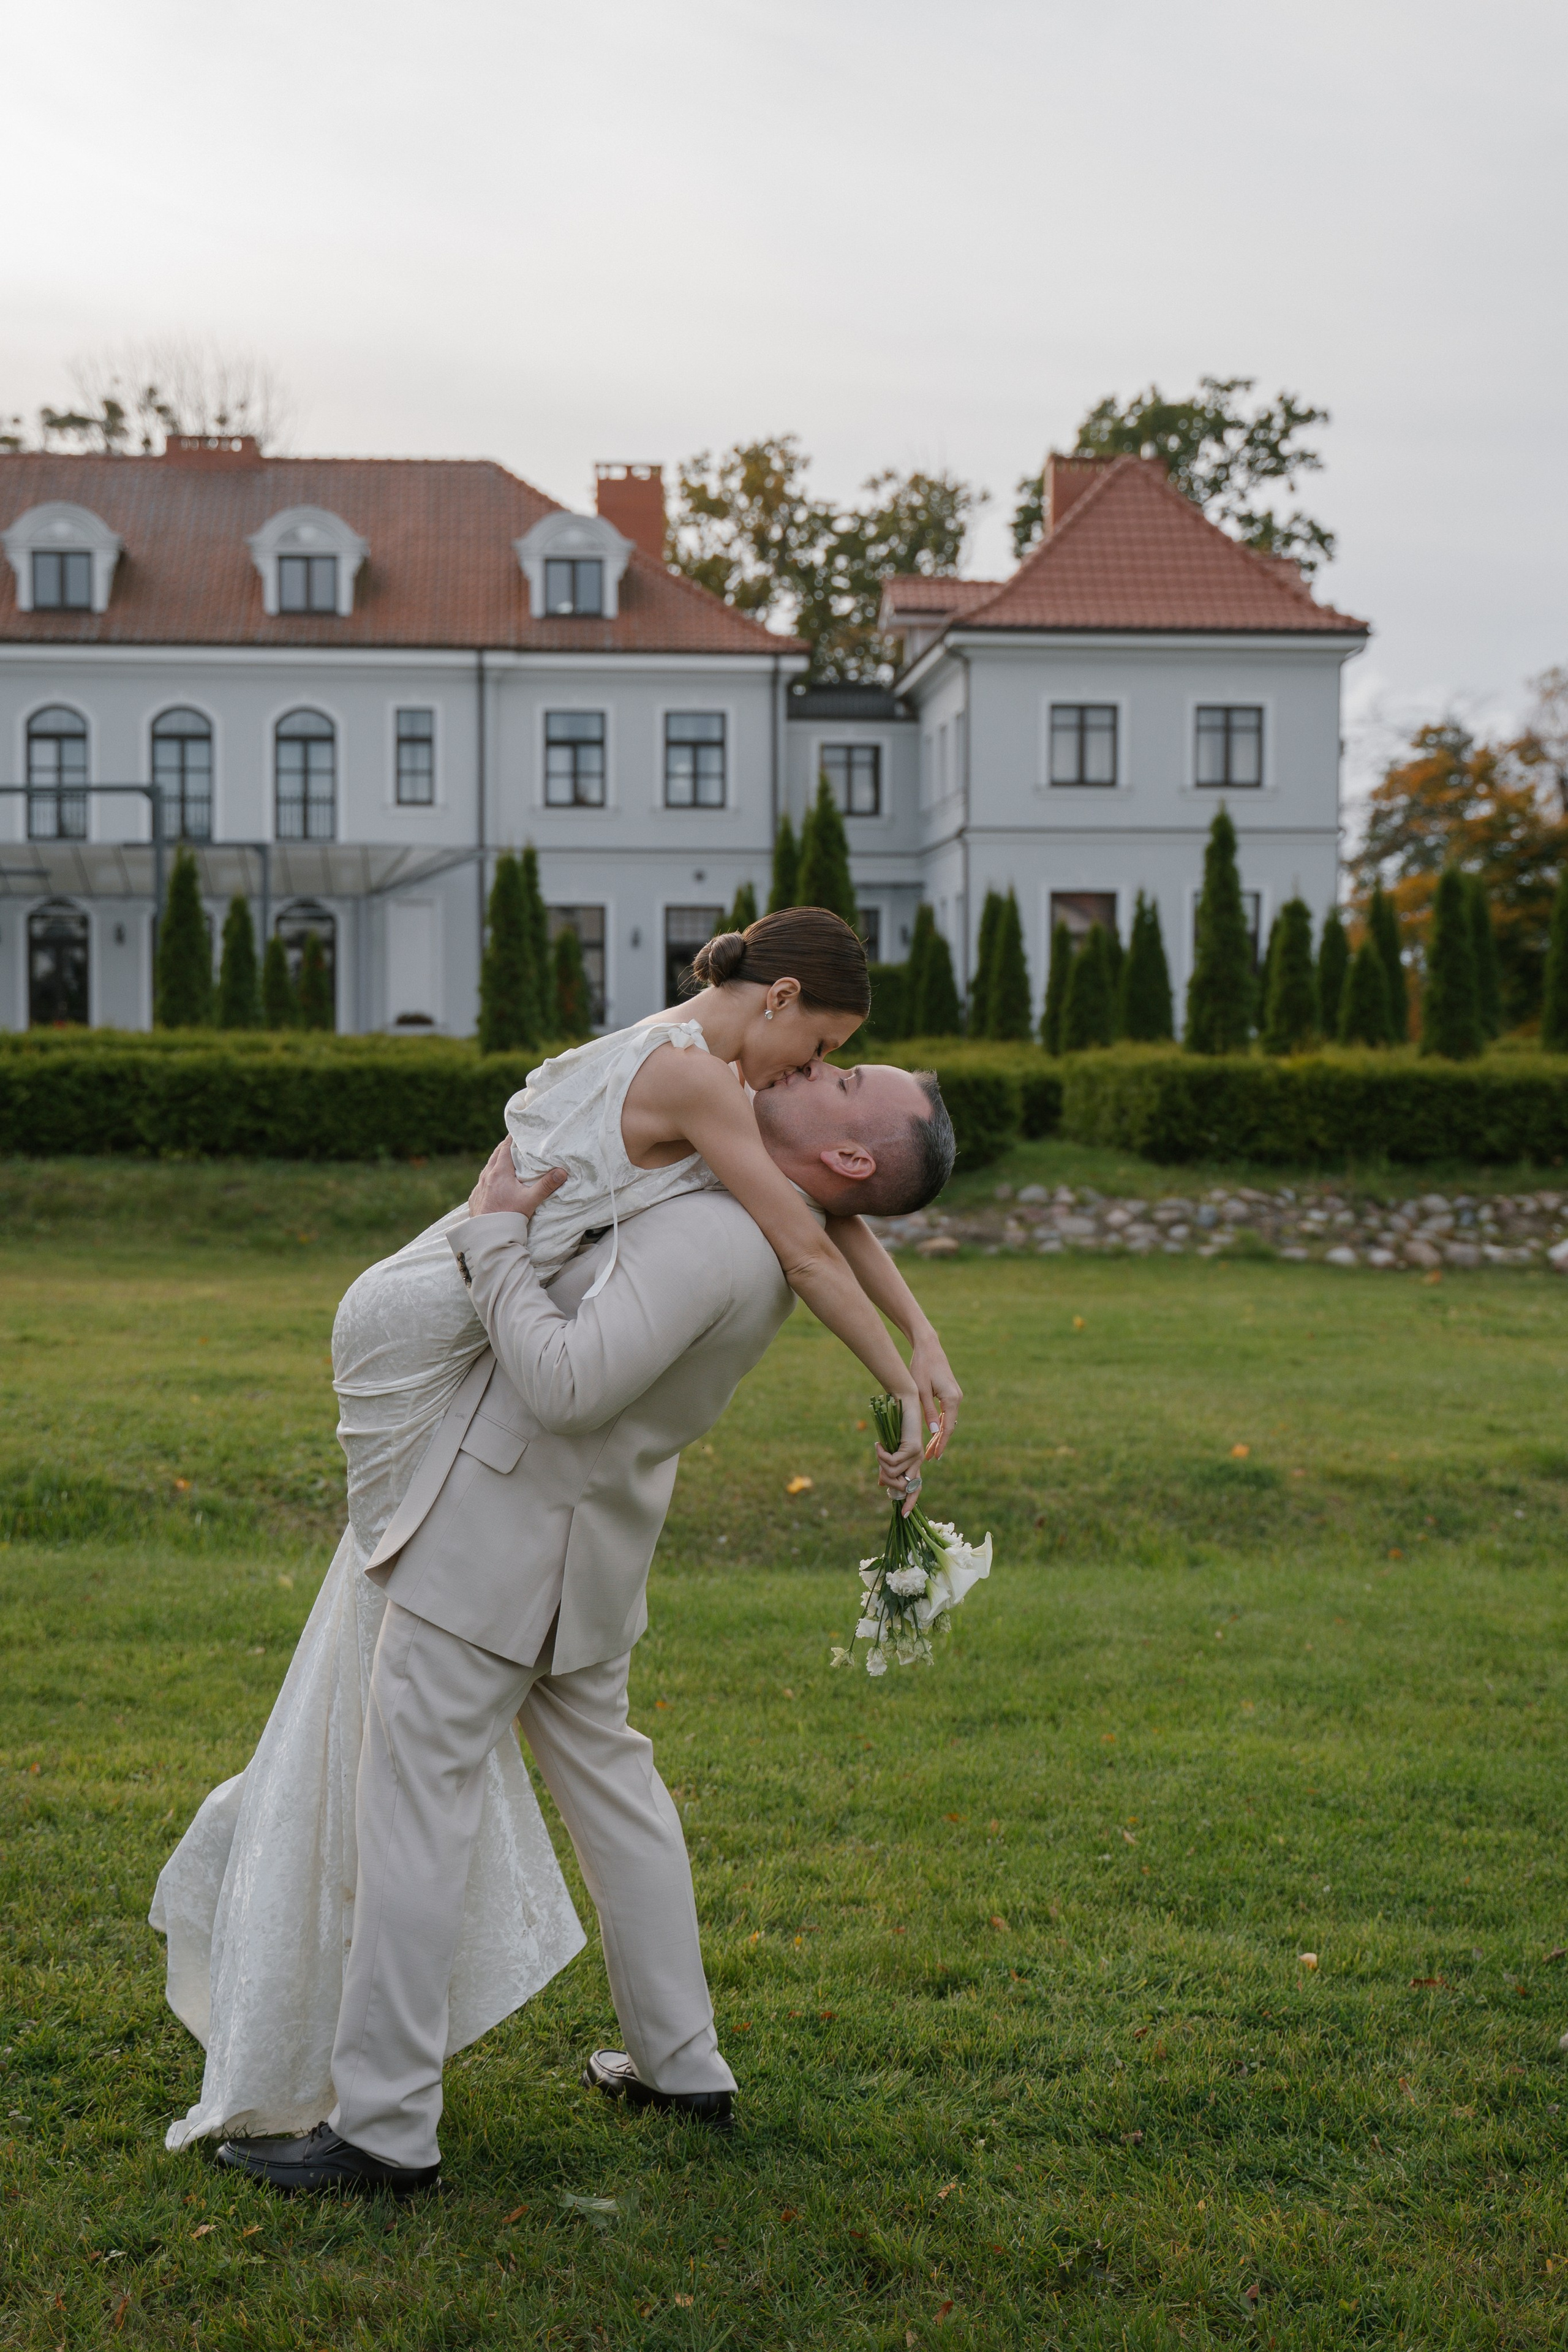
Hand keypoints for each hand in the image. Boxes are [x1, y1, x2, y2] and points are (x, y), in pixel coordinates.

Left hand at [467, 1140, 567, 1220]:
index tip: (517, 1131)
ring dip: (496, 1162)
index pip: (505, 1147)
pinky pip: (482, 1182)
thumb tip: (562, 1172)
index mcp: (499, 1172)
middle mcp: (486, 1176)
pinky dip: (489, 1177)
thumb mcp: (530, 1200)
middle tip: (513, 1143)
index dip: (511, 1138)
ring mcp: (479, 1187)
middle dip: (504, 1148)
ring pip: (487, 1168)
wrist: (488, 1236)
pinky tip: (493, 1183)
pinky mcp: (475, 1198)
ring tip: (505, 1161)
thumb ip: (546, 1185)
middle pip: (495, 1155)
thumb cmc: (509, 1216)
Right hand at [875, 1391, 925, 1515]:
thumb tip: (882, 1483)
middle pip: (902, 1486)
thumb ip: (888, 1466)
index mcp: (914, 1464)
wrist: (903, 1404)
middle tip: (879, 1465)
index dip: (910, 1502)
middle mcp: (918, 1462)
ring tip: (880, 1450)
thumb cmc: (894, 1426)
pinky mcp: (912, 1448)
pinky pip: (892, 1462)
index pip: (916, 1489)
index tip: (903, 1514)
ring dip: (881, 1464)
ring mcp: (916, 1456)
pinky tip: (879, 1445)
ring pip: (894, 1474)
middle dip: (887, 1480)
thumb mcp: (889, 1450)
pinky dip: (881, 1455)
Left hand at [909, 1332, 961, 1464]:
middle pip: (949, 1426)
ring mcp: (955, 1395)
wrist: (928, 1346)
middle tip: (930, 1457)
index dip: (941, 1443)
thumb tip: (935, 1432)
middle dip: (940, 1442)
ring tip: (930, 1449)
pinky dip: (940, 1423)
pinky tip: (933, 1433)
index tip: (935, 1457)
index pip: (948, 1427)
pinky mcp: (951, 1392)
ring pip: (948, 1420)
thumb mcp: (921, 1391)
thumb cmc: (921, 1366)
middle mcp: (957, 1398)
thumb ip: (928, 1412)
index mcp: (952, 1399)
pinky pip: (946, 1412)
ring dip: (939, 1434)